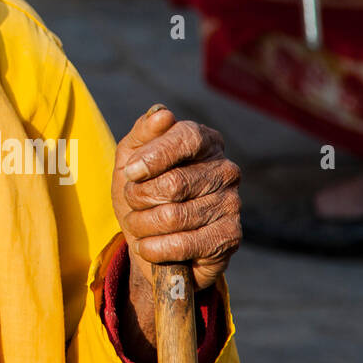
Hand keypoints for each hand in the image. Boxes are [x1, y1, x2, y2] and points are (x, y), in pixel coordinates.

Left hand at [111, 105, 240, 349]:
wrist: (149, 242)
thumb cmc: (141, 192)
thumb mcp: (130, 159)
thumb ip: (143, 133)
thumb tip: (163, 113)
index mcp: (204, 141)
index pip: (186, 137)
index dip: (154, 156)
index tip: (130, 172)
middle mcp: (225, 169)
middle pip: (175, 183)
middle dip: (139, 197)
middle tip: (132, 203)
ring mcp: (232, 204)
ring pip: (174, 216)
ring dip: (142, 225)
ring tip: (139, 225)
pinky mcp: (230, 237)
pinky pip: (184, 244)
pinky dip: (154, 248)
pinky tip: (149, 246)